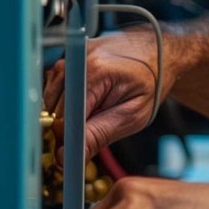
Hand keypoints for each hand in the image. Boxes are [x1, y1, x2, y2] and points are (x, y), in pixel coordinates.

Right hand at [44, 30, 166, 162]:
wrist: (158, 52)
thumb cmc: (152, 81)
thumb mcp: (133, 115)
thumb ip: (98, 135)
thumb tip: (66, 156)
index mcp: (95, 71)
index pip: (64, 118)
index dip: (69, 139)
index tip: (76, 152)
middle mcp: (76, 60)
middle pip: (53, 111)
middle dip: (69, 128)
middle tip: (98, 126)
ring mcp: (69, 58)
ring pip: (49, 103)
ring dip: (67, 115)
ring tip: (97, 110)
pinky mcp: (66, 60)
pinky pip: (53, 92)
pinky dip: (66, 103)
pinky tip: (89, 101)